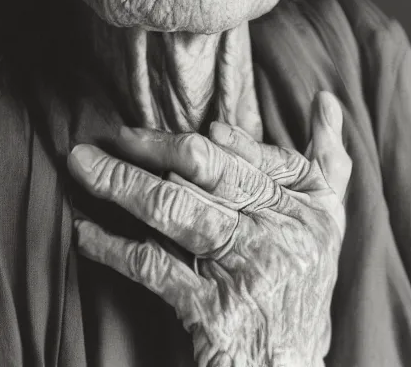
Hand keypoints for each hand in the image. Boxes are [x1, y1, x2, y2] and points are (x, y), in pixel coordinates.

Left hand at [68, 91, 351, 366]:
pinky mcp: (213, 312)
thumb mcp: (327, 223)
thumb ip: (328, 160)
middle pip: (214, 174)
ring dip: (123, 183)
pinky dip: (114, 247)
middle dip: (158, 147)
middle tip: (119, 133)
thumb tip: (325, 97)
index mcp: (314, 208)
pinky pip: (154, 266)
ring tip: (83, 164)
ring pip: (177, 210)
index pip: (263, 157)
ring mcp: (249, 272)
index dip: (223, 140)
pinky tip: (86, 232)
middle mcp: (285, 235)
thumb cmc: (301, 286)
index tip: (193, 128)